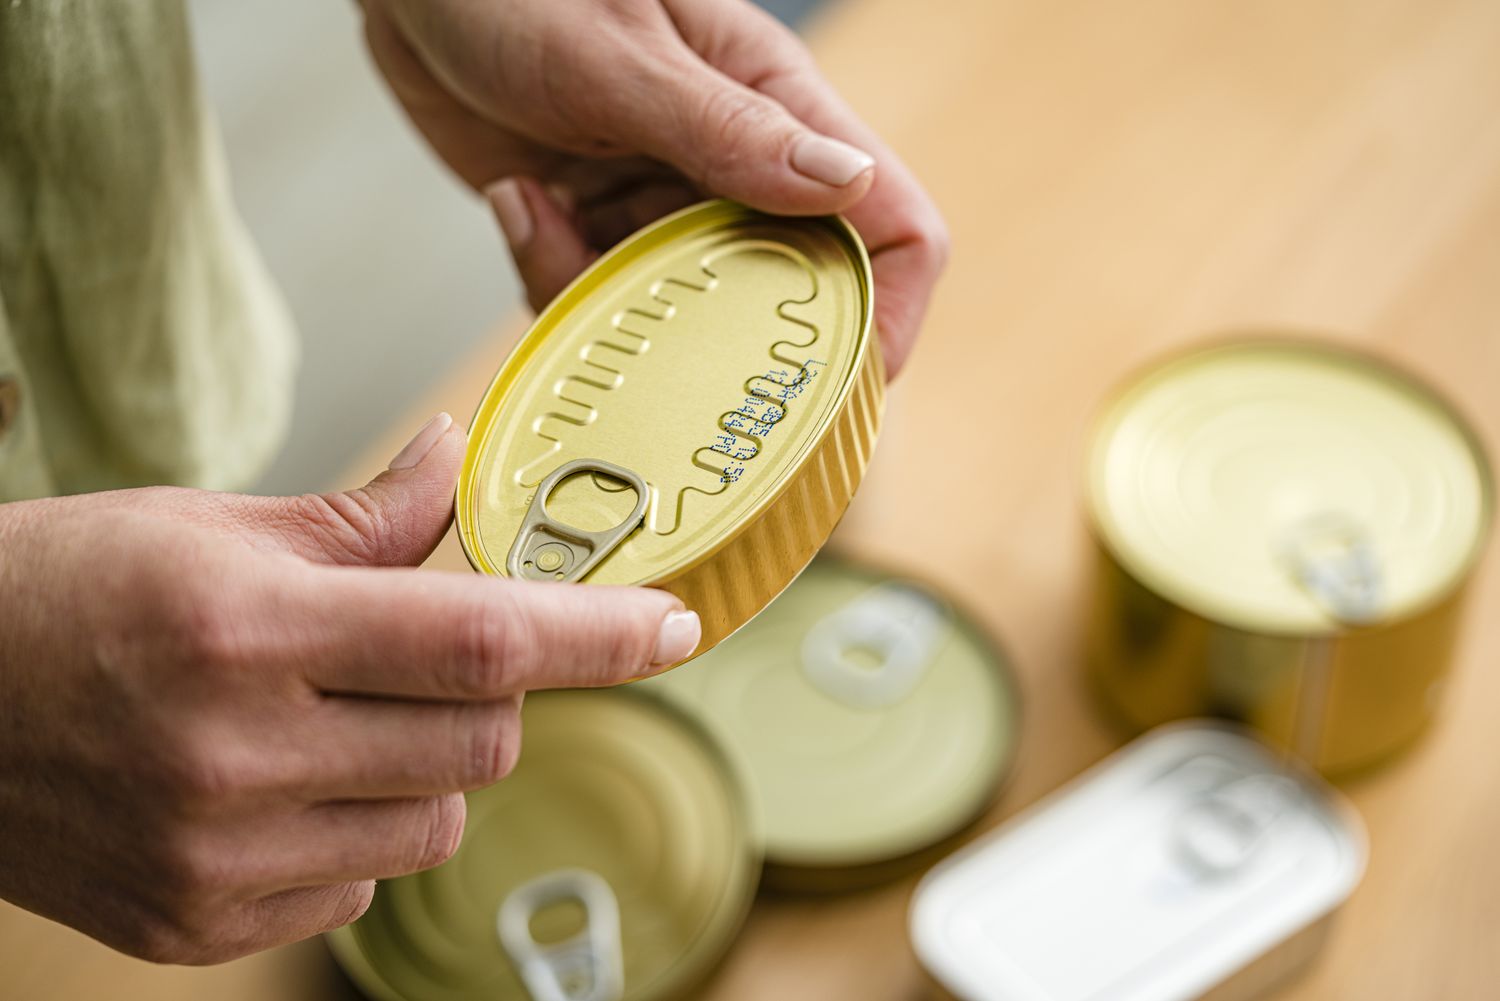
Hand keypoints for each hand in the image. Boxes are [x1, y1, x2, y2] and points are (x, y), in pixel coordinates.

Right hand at [0, 413, 698, 963]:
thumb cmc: (61, 592)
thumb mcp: (210, 525)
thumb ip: (364, 516)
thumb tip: (462, 459)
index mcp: (248, 629)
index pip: (480, 639)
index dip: (600, 636)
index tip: (675, 624)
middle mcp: (236, 755)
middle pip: (479, 740)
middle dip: (492, 692)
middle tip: (428, 652)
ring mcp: (216, 857)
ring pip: (434, 824)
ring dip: (425, 768)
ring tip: (332, 720)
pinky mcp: (199, 925)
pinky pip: (359, 891)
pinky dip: (356, 834)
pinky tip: (279, 787)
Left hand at [360, 0, 946, 377]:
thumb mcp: (620, 57)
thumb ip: (728, 129)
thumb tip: (850, 187)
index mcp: (781, 112)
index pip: (894, 228)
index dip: (887, 316)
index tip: (838, 386)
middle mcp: (740, 170)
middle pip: (789, 300)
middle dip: (724, 339)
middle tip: (651, 327)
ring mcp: (669, 203)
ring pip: (685, 319)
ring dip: (612, 301)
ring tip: (546, 214)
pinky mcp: (602, 225)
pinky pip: (603, 302)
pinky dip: (554, 275)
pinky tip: (519, 200)